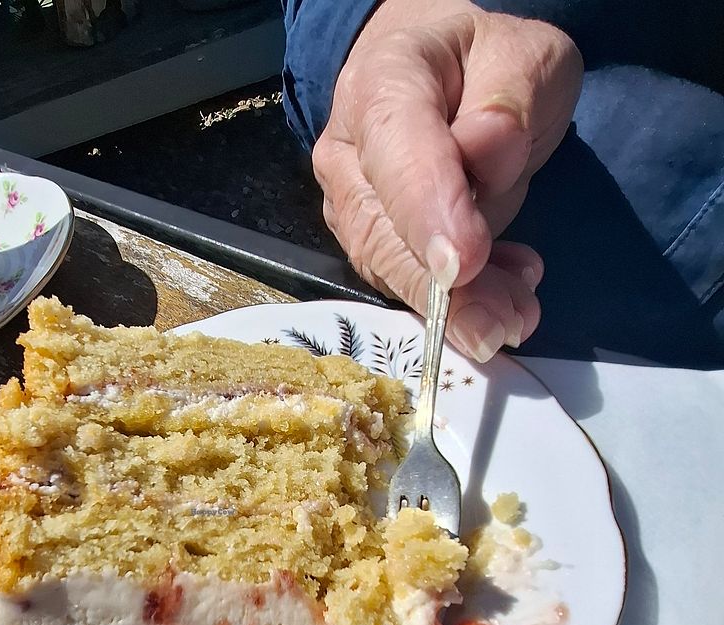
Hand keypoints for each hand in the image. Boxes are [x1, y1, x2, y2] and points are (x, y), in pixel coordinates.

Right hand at [313, 0, 581, 359]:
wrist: (434, 77)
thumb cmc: (481, 65)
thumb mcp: (525, 54)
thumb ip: (508, 97)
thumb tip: (486, 153)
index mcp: (381, 85)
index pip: (397, 155)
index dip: (427, 214)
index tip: (463, 265)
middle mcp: (346, 153)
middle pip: (384, 234)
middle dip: (444, 287)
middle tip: (504, 322)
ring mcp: (348, 206)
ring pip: (391, 270)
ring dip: (456, 304)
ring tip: (516, 314)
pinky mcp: (367, 246)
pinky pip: (405, 284)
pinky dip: (456, 301)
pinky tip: (503, 296)